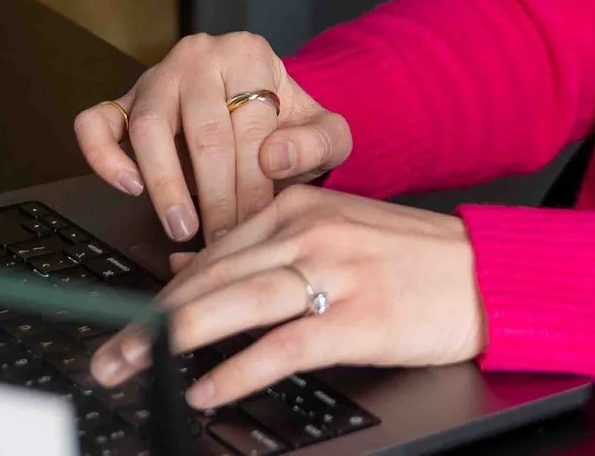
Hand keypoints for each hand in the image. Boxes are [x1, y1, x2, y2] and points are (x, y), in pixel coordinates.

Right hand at [74, 32, 352, 243]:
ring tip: (182, 228)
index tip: (256, 226)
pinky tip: (131, 188)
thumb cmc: (289, 128)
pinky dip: (104, 157)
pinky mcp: (121, 102)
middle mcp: (198, 57)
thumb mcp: (326, 133)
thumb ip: (318, 143)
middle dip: (215, 194)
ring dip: (165, 184)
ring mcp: (154, 77)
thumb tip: (274, 158)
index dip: (253, 183)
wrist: (261, 113)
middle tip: (222, 240)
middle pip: (202, 129)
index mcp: (248, 53)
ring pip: (147, 126)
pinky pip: (96, 123)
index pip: (249, 124)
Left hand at [86, 186, 486, 411]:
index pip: (212, 252)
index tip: (122, 324)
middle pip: (210, 278)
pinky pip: (282, 344)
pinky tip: (206, 390)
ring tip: (136, 369)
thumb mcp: (336, 233)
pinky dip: (237, 370)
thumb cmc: (413, 261)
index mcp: (299, 205)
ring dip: (173, 341)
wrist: (487, 274)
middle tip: (108, 355)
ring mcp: (333, 272)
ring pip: (234, 304)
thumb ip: (267, 247)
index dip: (161, 293)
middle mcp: (309, 231)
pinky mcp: (357, 317)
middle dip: (149, 321)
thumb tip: (193, 268)